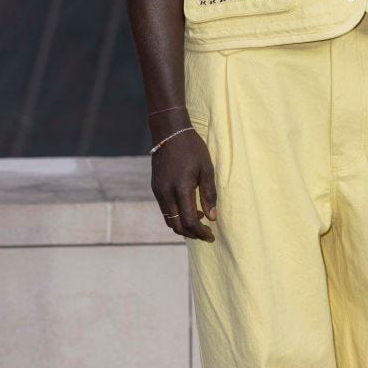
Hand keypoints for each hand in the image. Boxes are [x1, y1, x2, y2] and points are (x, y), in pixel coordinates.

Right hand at [151, 127, 217, 241]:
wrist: (169, 132)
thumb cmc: (192, 148)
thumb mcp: (206, 168)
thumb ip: (209, 194)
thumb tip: (212, 217)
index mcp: (181, 188)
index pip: (190, 221)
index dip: (200, 232)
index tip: (211, 235)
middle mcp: (166, 193)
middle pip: (177, 226)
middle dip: (191, 234)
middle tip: (205, 234)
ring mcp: (159, 191)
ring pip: (169, 220)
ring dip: (183, 226)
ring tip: (198, 222)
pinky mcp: (155, 188)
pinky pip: (165, 210)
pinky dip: (176, 216)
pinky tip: (188, 208)